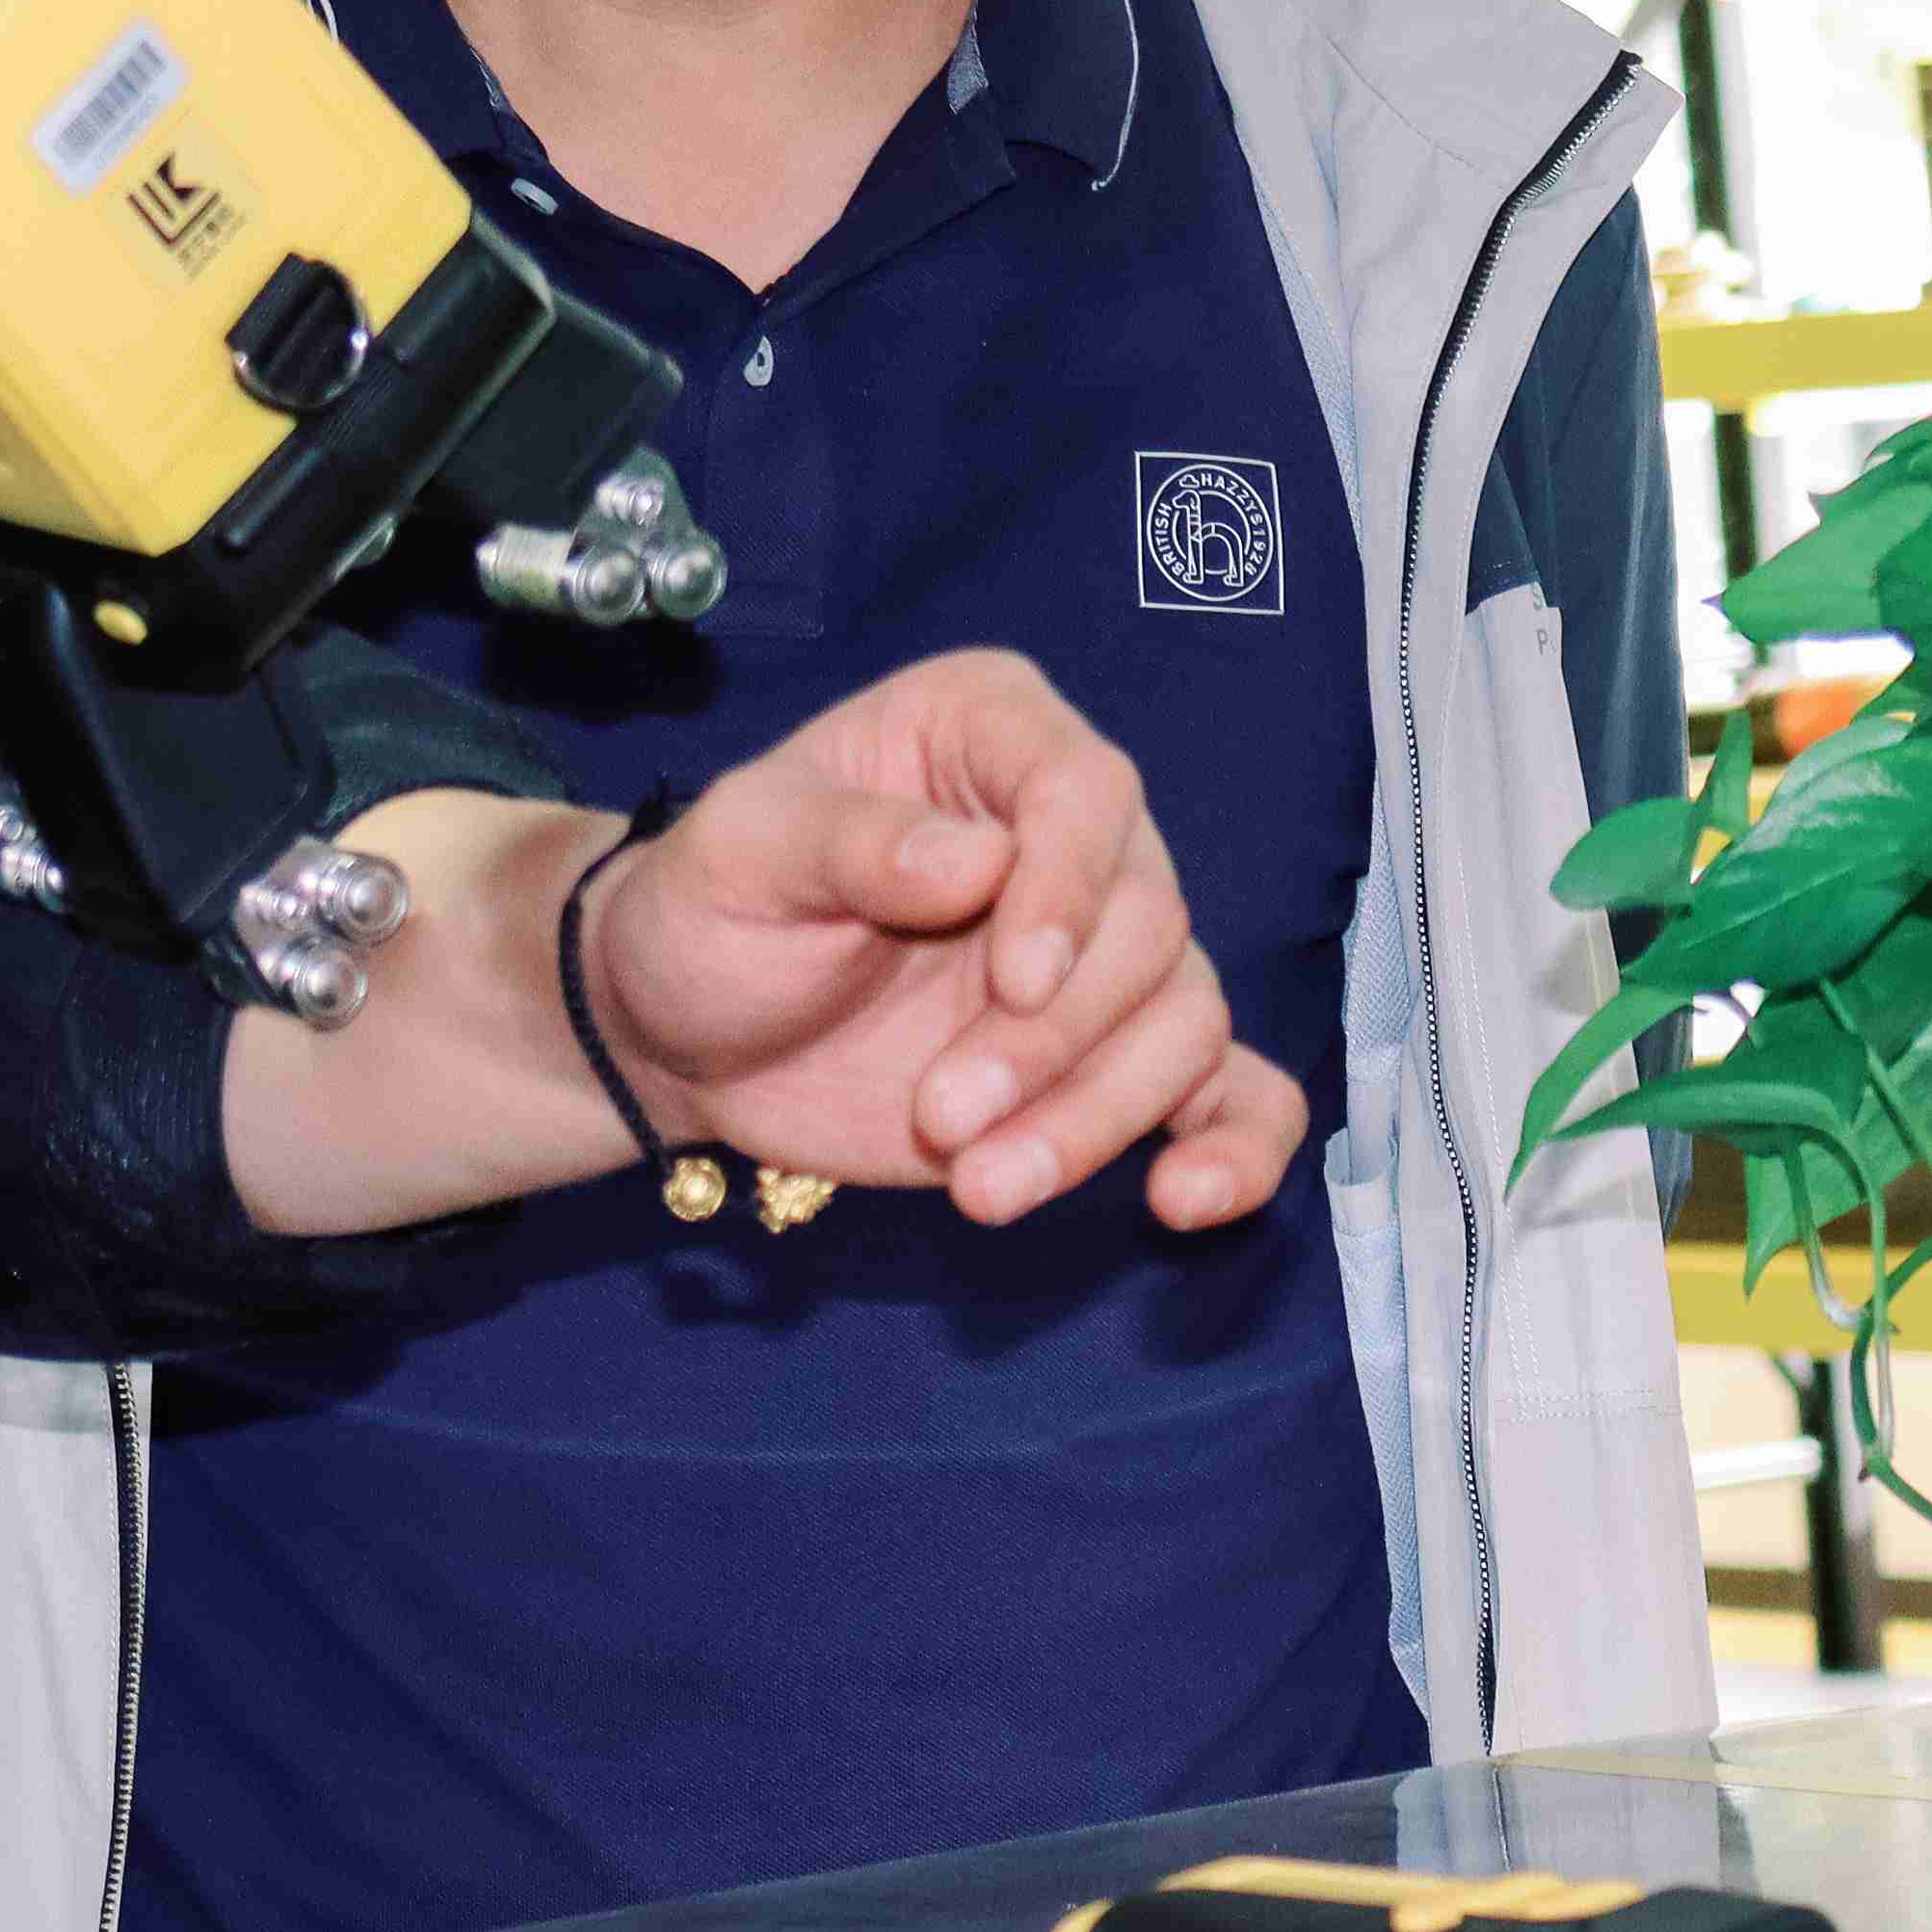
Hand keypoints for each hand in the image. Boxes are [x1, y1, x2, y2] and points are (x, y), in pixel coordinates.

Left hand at [590, 650, 1305, 1230]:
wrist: (695, 1035)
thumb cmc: (709, 913)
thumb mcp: (735, 856)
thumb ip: (846, 843)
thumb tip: (978, 860)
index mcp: (986, 732)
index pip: (1086, 788)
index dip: (1070, 887)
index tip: (1011, 982)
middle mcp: (1073, 832)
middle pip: (1149, 921)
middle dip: (1057, 1038)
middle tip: (941, 1116)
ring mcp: (1103, 953)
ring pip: (1183, 1021)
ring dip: (1098, 1114)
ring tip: (980, 1187)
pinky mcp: (1114, 1059)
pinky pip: (1233, 1093)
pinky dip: (1237, 1149)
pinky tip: (1186, 1200)